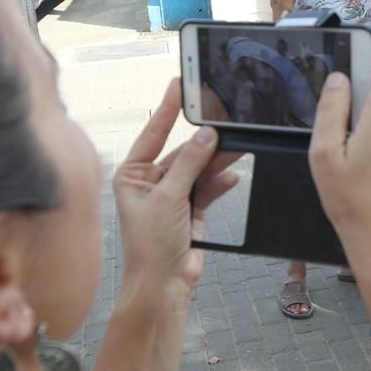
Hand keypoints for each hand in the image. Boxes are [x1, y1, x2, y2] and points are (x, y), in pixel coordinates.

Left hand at [114, 79, 239, 299]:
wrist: (162, 285)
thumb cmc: (149, 247)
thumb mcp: (168, 198)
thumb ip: (189, 164)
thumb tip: (206, 135)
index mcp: (132, 175)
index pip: (152, 134)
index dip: (167, 109)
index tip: (180, 85)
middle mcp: (149, 182)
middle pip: (181, 152)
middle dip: (204, 143)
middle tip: (224, 123)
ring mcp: (171, 196)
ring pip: (199, 169)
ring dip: (217, 162)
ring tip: (238, 149)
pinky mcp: (190, 209)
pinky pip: (209, 187)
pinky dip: (221, 182)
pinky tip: (234, 175)